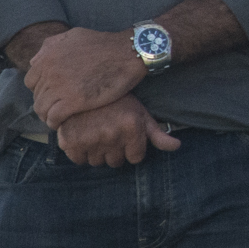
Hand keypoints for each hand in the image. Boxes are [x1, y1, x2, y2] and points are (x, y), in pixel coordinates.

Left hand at [25, 27, 144, 129]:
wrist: (128, 53)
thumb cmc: (104, 44)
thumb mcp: (74, 35)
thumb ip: (51, 45)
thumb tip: (35, 60)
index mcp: (48, 56)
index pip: (30, 81)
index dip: (41, 89)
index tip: (53, 93)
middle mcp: (50, 71)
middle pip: (37, 96)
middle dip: (46, 102)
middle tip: (59, 107)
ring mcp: (60, 87)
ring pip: (42, 109)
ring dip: (49, 115)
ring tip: (60, 117)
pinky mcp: (73, 101)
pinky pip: (54, 118)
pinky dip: (56, 122)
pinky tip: (64, 122)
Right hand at [55, 95, 181, 167]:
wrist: (83, 85)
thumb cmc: (118, 102)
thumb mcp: (140, 114)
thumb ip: (158, 134)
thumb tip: (178, 146)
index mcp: (132, 128)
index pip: (136, 158)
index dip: (132, 149)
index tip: (125, 136)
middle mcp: (112, 135)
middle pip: (116, 162)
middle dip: (115, 151)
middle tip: (110, 134)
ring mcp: (90, 138)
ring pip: (97, 162)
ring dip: (97, 153)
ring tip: (96, 133)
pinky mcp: (70, 140)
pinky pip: (78, 160)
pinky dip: (79, 152)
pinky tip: (83, 135)